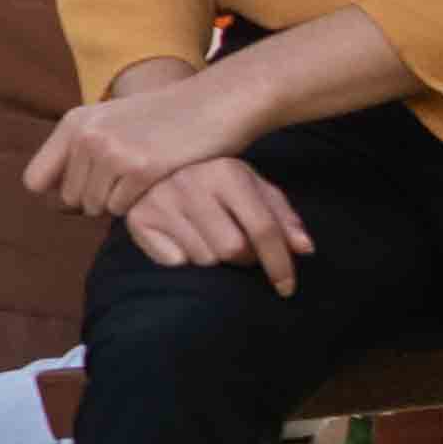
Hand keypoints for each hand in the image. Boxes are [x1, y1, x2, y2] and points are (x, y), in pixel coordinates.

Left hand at [17, 79, 239, 221]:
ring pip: (95, 207)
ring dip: (118, 202)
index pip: (34, 180)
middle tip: (127, 181)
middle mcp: (86, 135)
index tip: (85, 191)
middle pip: (69, 199)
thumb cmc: (166, 119)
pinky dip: (138, 203)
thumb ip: (80, 150)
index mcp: (74, 122)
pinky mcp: (141, 168)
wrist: (215, 103)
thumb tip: (54, 201)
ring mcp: (112, 151)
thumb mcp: (111, 121)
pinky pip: (122, 208)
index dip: (57, 193)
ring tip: (142, 177)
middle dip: (96, 199)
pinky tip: (156, 181)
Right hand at [115, 155, 317, 288]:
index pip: (262, 228)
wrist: (156, 156)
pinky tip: (182, 240)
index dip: (279, 263)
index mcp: (226, 171)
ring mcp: (160, 200)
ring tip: (208, 239)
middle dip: (243, 259)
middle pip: (232, 250)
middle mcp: (191, 182)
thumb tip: (305, 249)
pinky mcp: (137, 218)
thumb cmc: (214, 177)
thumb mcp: (251, 186)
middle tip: (240, 250)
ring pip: (203, 259)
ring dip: (213, 258)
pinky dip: (182, 258)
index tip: (286, 287)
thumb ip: (281, 216)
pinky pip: (173, 262)